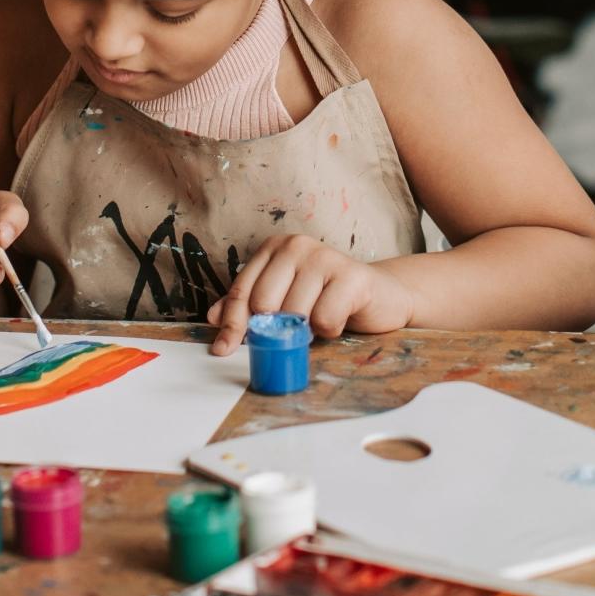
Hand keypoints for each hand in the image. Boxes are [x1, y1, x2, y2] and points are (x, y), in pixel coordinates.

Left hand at [206, 234, 414, 355]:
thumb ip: (250, 305)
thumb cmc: (327, 298)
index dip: (232, 324)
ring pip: (294, 314)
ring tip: (319, 320)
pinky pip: (324, 319)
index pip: (243, 290)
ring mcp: (325, 257)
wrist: (380, 296)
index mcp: (275, 248)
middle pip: (264, 304)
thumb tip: (214, 318)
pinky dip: (329, 330)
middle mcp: (297, 245)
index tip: (222, 349)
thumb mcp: (284, 300)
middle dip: (273, 329)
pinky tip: (339, 318)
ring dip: (305, 331)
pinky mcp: (352, 275)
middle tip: (290, 335)